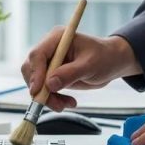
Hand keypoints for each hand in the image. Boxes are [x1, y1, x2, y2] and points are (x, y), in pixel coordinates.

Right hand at [20, 31, 141, 111]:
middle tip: (55, 104)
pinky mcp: (53, 75)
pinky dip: (53, 99)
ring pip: (36, 83)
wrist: (112, 63)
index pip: (37, 54)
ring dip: (48, 97)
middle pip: (31, 70)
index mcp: (57, 39)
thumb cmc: (105, 57)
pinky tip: (68, 102)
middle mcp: (50, 49)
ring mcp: (50, 62)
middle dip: (40, 89)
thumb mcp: (90, 65)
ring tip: (66, 105)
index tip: (38, 91)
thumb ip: (70, 73)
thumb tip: (50, 83)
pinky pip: (45, 90)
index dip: (35, 73)